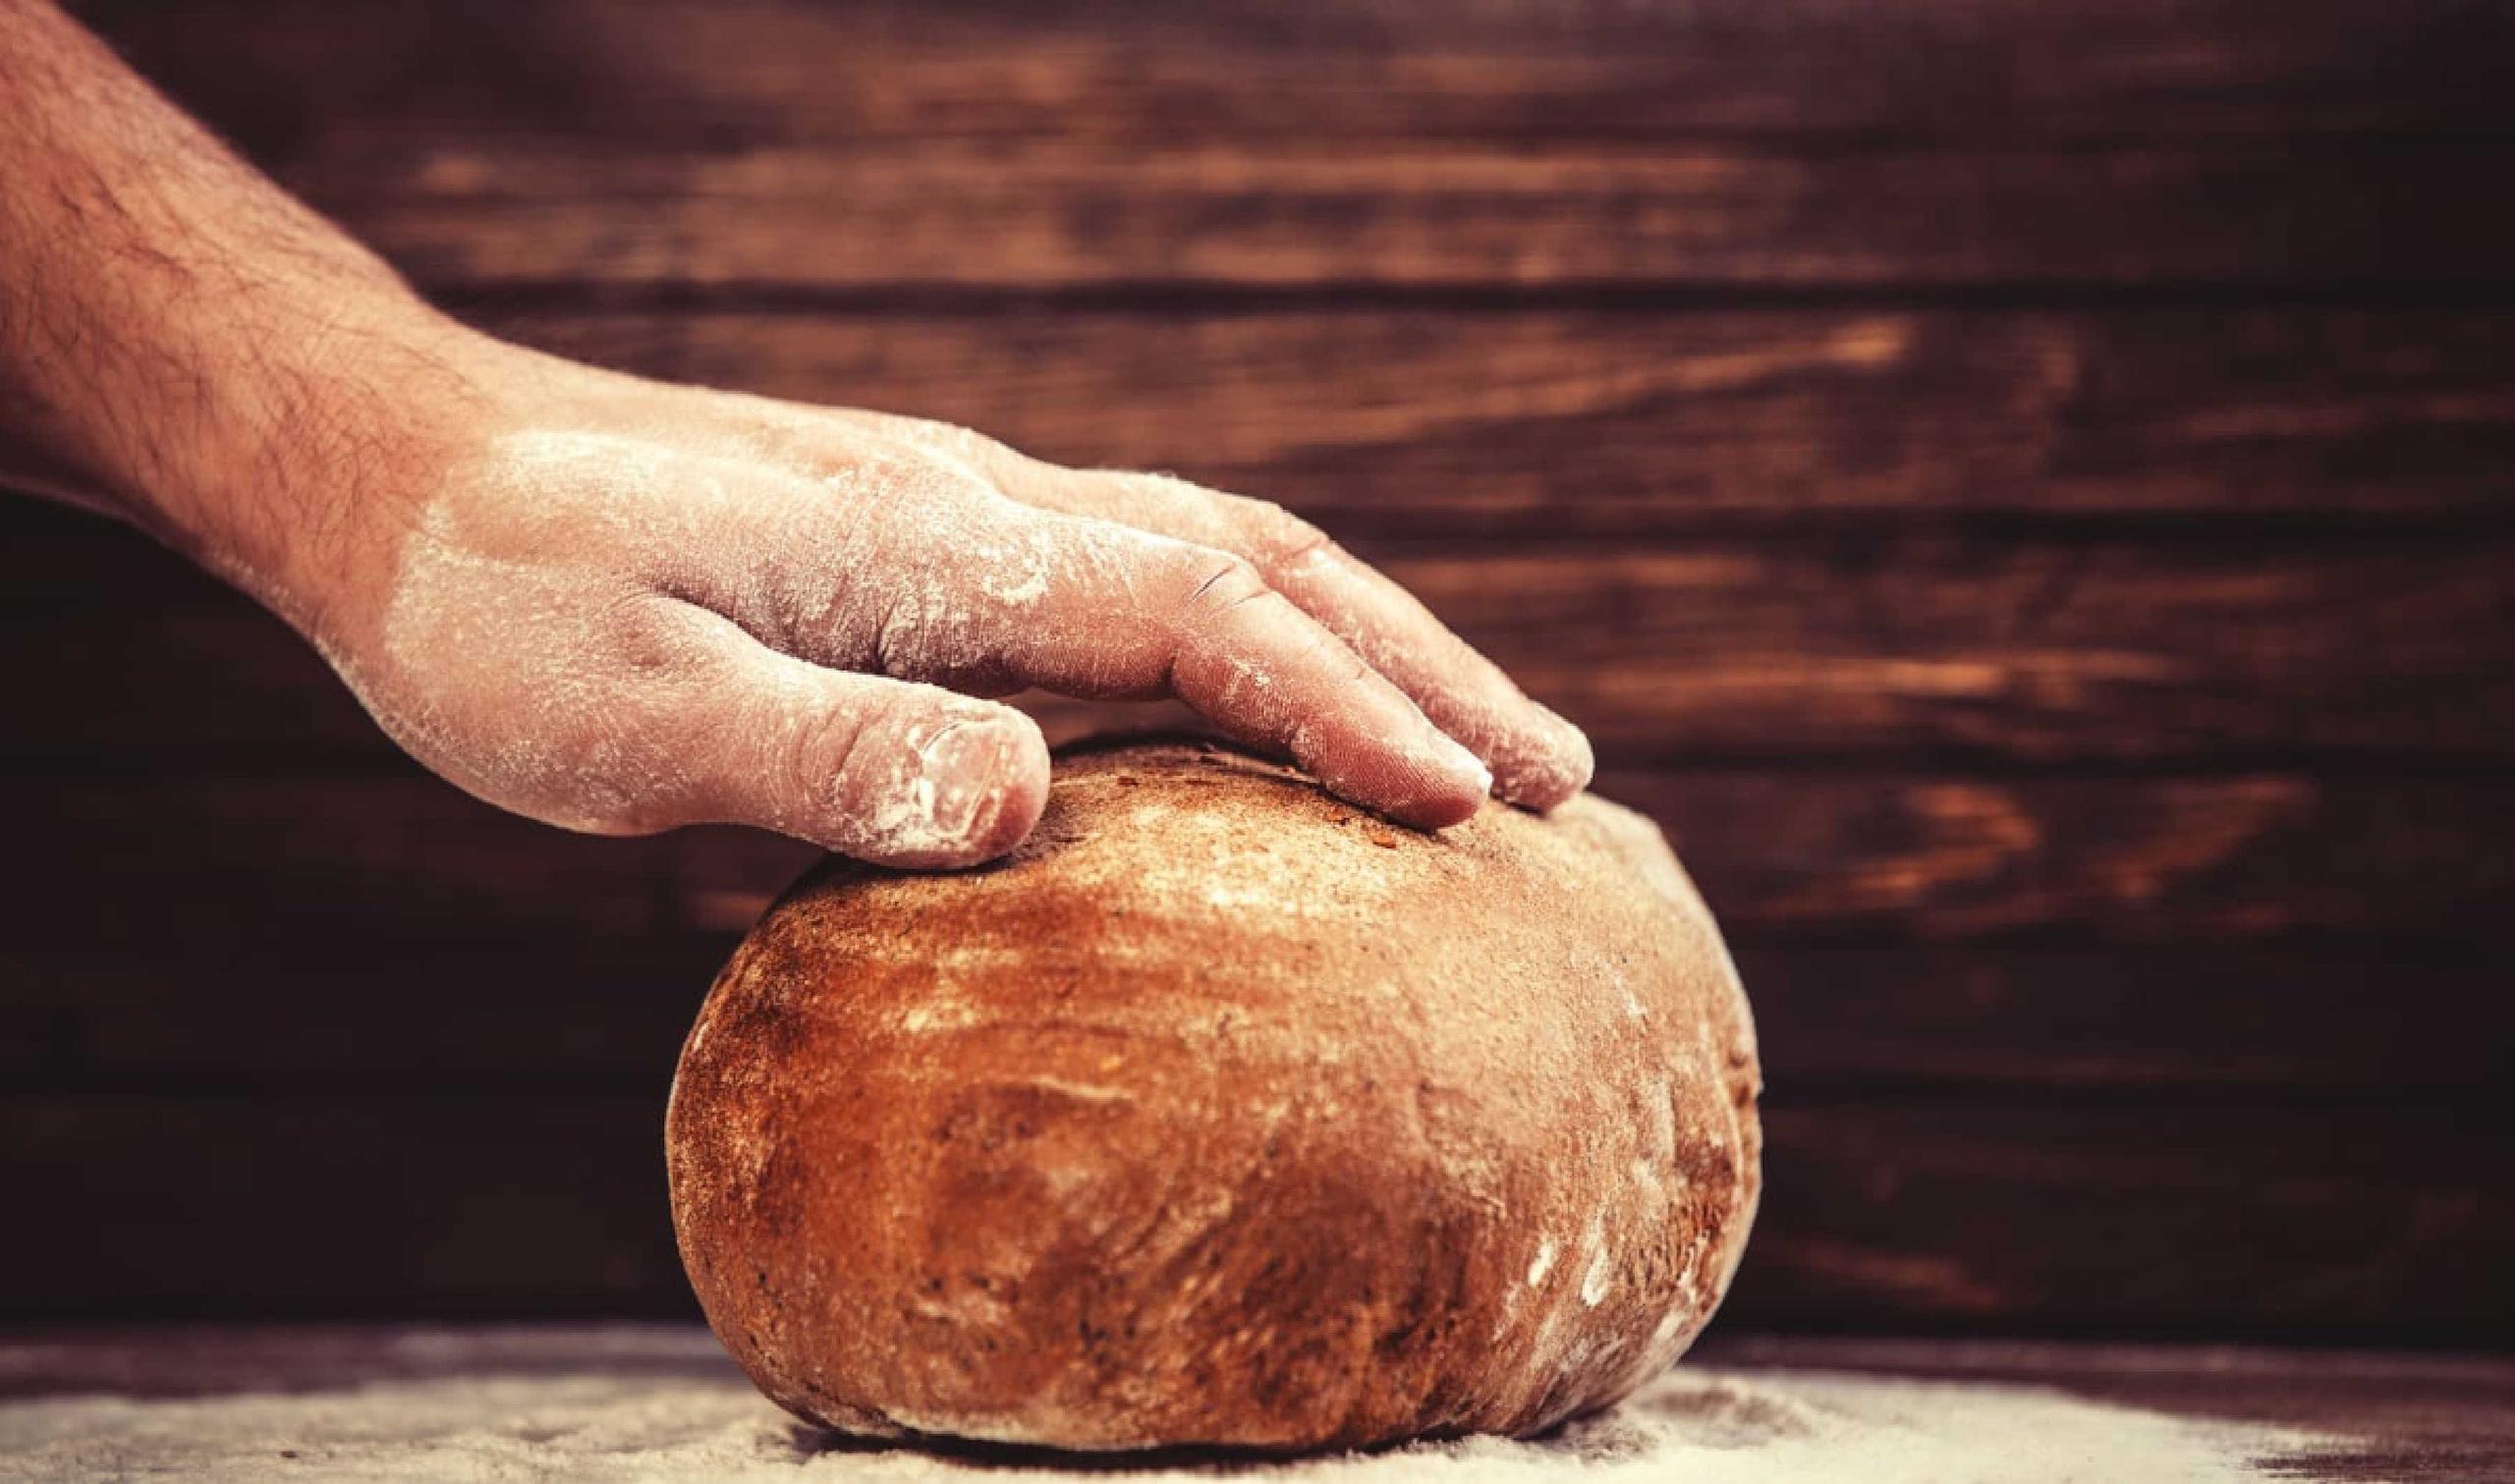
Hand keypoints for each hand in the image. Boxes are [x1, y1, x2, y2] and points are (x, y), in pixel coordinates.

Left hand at [287, 335, 1592, 867]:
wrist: (399, 476)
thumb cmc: (493, 609)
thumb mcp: (619, 711)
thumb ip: (819, 751)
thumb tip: (1025, 804)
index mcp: (941, 543)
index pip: (1200, 611)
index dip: (1347, 705)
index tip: (1473, 803)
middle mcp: (985, 512)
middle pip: (1259, 565)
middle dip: (1419, 667)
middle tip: (1561, 779)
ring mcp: (965, 526)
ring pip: (1218, 565)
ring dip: (1362, 648)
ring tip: (1474, 748)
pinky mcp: (930, 558)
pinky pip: (1141, 594)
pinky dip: (1257, 651)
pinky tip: (1271, 716)